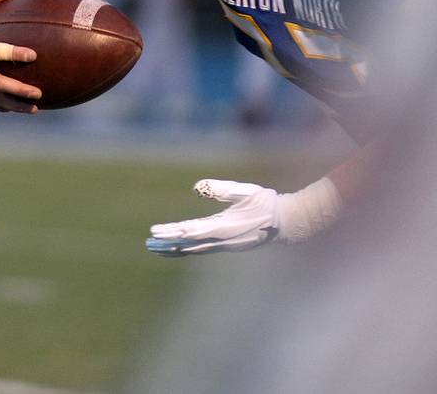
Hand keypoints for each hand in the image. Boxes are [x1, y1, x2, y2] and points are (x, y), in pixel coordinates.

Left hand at [145, 179, 283, 255]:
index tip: (158, 232)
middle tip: (149, 241)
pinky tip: (178, 249)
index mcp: (225, 227)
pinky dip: (188, 249)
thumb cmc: (266, 203)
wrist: (287, 223)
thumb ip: (221, 189)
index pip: (193, 230)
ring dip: (175, 249)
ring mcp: (226, 246)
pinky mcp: (228, 246)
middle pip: (189, 242)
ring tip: (156, 249)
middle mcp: (223, 240)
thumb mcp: (244, 191)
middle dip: (169, 242)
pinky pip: (203, 250)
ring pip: (195, 249)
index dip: (174, 232)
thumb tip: (197, 187)